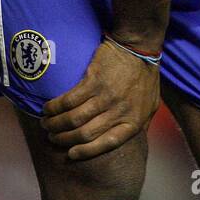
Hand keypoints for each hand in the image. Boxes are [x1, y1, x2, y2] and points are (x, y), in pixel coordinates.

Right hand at [40, 38, 159, 160]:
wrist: (139, 46)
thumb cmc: (145, 75)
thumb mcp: (152, 104)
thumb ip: (141, 123)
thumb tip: (130, 140)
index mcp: (133, 121)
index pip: (107, 144)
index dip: (86, 152)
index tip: (71, 154)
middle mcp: (118, 112)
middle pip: (84, 134)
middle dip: (64, 139)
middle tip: (53, 137)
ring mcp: (105, 97)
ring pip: (73, 120)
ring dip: (55, 124)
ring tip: (47, 124)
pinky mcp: (93, 82)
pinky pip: (68, 101)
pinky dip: (55, 107)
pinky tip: (48, 108)